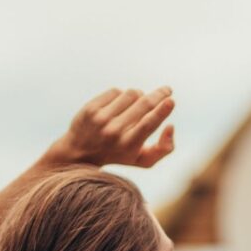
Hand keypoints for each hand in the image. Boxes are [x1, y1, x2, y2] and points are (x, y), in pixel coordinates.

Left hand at [48, 86, 174, 168]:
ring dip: (138, 95)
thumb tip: (171, 126)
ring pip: (130, 94)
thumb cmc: (118, 154)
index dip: (162, 111)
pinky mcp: (90, 108)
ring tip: (136, 103)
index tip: (170, 100)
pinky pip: (115, 91)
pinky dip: (121, 95)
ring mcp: (100, 119)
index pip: (148, 124)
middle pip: (143, 104)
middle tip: (167, 90)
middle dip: (159, 94)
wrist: (79, 152)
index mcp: (128, 146)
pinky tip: (118, 104)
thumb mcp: (142, 160)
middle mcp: (114, 132)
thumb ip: (163, 149)